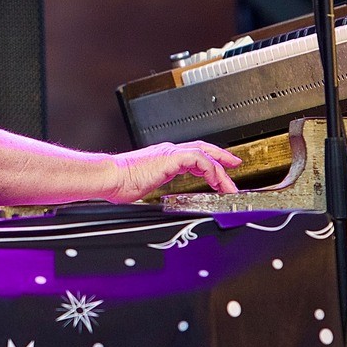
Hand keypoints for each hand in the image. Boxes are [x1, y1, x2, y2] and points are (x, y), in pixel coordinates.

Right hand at [106, 139, 242, 200]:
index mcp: (163, 158)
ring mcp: (170, 153)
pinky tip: (214, 180)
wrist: (110, 177)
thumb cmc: (121, 182)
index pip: (192, 154)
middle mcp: (168, 152)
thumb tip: (160, 198)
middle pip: (203, 148)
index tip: (219, 170)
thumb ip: (158, 187)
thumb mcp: (145, 186)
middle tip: (236, 165)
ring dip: (220, 169)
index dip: (209, 159)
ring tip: (228, 185)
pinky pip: (198, 158)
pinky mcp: (170, 158)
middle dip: (221, 157)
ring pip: (204, 154)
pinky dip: (210, 168)